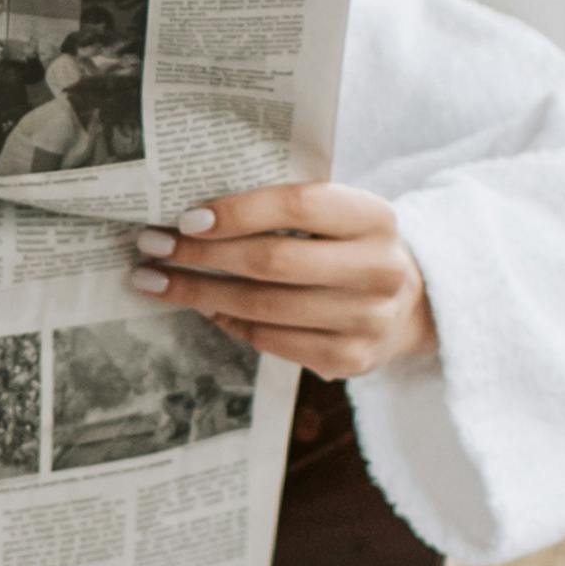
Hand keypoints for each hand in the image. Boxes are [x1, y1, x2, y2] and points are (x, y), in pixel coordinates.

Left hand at [124, 178, 433, 382]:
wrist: (413, 304)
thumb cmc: (352, 247)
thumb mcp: (340, 217)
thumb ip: (288, 210)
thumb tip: (194, 215)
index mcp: (376, 218)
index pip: (299, 205)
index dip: (238, 211)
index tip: (185, 217)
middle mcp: (378, 269)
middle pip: (272, 262)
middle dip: (202, 255)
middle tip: (151, 247)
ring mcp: (366, 320)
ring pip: (264, 307)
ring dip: (200, 293)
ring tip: (155, 281)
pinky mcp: (349, 359)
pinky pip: (271, 341)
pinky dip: (229, 322)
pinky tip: (202, 307)